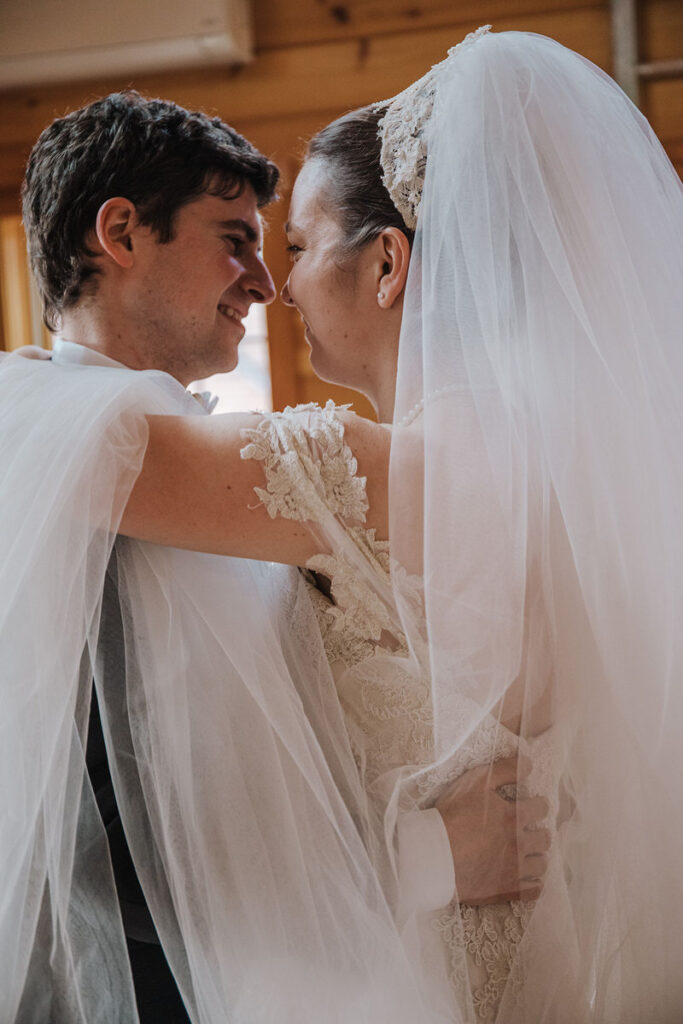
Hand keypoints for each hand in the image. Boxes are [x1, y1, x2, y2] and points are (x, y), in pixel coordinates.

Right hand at [434, 755, 549, 905]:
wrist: (432, 855)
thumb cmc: (452, 815)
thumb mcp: (475, 782)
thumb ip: (504, 770)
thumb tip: (529, 763)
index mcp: (515, 816)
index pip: (542, 808)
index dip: (538, 804)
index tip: (532, 805)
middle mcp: (521, 843)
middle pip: (545, 838)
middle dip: (538, 831)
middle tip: (528, 830)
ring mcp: (515, 870)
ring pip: (542, 864)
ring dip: (537, 857)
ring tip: (526, 853)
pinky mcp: (507, 890)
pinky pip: (534, 891)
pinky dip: (534, 884)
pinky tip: (526, 878)